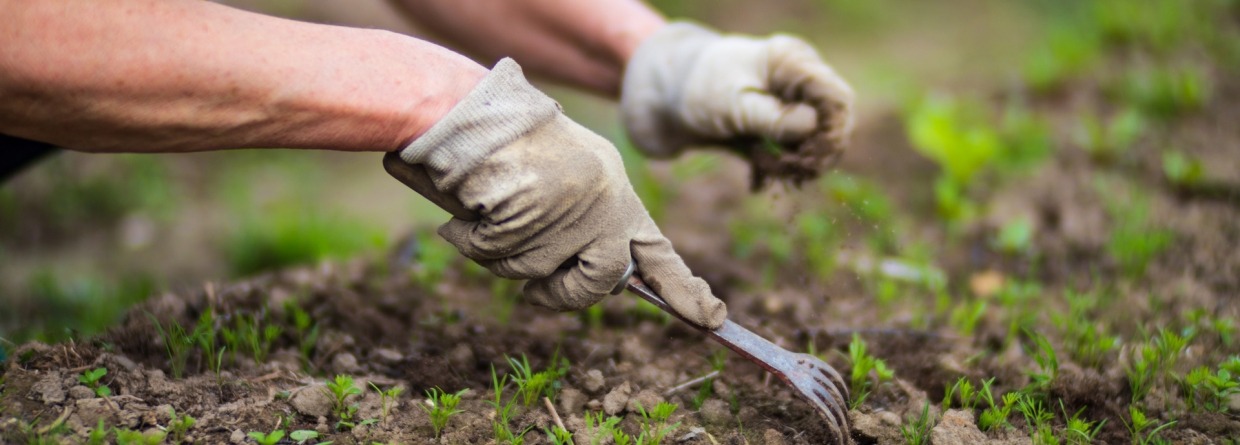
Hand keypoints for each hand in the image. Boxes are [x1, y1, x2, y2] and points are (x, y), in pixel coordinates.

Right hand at [384, 58, 726, 328]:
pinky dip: (473, 239)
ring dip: (507, 255)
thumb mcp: (569, 178)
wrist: (472, 110)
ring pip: (537, 275)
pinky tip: (471, 206)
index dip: (683, 290)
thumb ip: (592, 225)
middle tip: (537, 284)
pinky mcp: (530, 217)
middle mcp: (602, 202)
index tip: (711, 318)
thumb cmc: (511, 144)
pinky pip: (495, 256)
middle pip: (601, 283)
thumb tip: (612, 281)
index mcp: (615, 191)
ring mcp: (569, 211)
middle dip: (565, 294)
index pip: (657, 251)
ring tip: (493, 210)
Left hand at [621, 22, 854, 187]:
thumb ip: (774, 118)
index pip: (838, 98)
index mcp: (792, 63)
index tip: (809, 161)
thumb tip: (814, 127)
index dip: (833, 134)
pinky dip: (780, 167)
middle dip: (815, 153)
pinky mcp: (777, 122)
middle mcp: (798, 79)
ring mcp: (790, 101)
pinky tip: (758, 180)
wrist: (660, 98)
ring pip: (815, 141)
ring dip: (795, 164)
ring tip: (765, 169)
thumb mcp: (734, 107)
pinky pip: (793, 150)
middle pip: (834, 122)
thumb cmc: (696, 92)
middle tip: (790, 174)